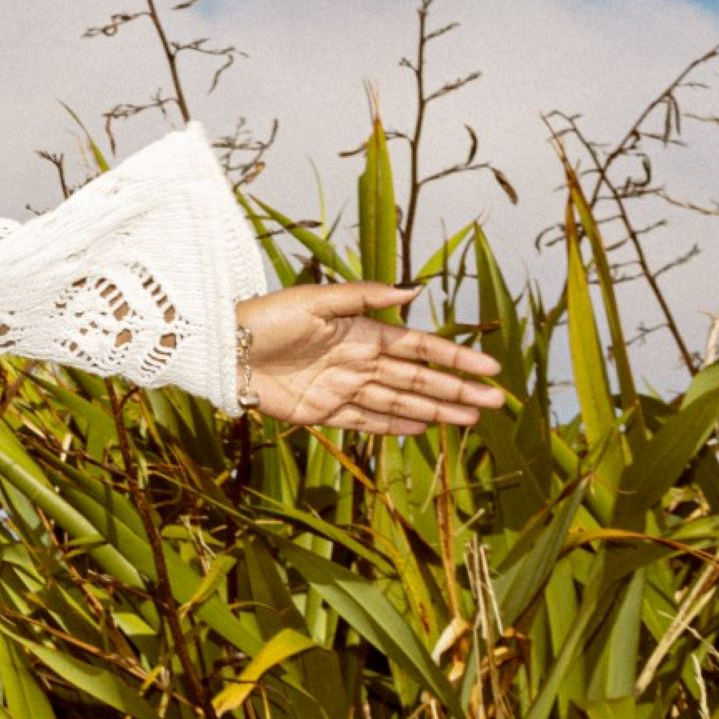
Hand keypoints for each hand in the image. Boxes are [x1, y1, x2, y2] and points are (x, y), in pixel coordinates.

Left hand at [236, 282, 506, 433]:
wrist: (223, 351)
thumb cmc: (265, 318)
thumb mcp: (315, 300)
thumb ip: (363, 296)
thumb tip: (413, 290)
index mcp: (361, 332)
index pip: (419, 347)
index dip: (455, 358)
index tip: (489, 368)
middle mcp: (358, 361)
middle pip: (417, 378)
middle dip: (456, 390)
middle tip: (495, 402)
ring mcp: (342, 388)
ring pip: (399, 401)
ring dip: (435, 410)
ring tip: (471, 419)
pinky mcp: (322, 412)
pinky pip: (366, 421)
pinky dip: (394, 425)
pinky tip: (423, 428)